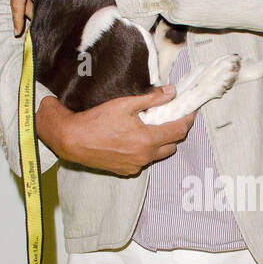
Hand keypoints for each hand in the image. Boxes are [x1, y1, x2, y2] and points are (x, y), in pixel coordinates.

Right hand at [36, 86, 196, 175]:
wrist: (72, 140)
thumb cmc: (96, 121)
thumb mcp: (124, 104)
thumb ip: (151, 99)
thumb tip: (171, 92)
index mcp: (148, 139)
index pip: (179, 130)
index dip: (187, 119)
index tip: (190, 111)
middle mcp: (145, 156)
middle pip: (173, 144)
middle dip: (175, 130)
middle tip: (170, 117)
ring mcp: (136, 166)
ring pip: (159, 155)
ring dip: (161, 142)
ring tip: (152, 128)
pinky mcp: (126, 171)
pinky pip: (144, 161)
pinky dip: (145, 151)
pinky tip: (134, 140)